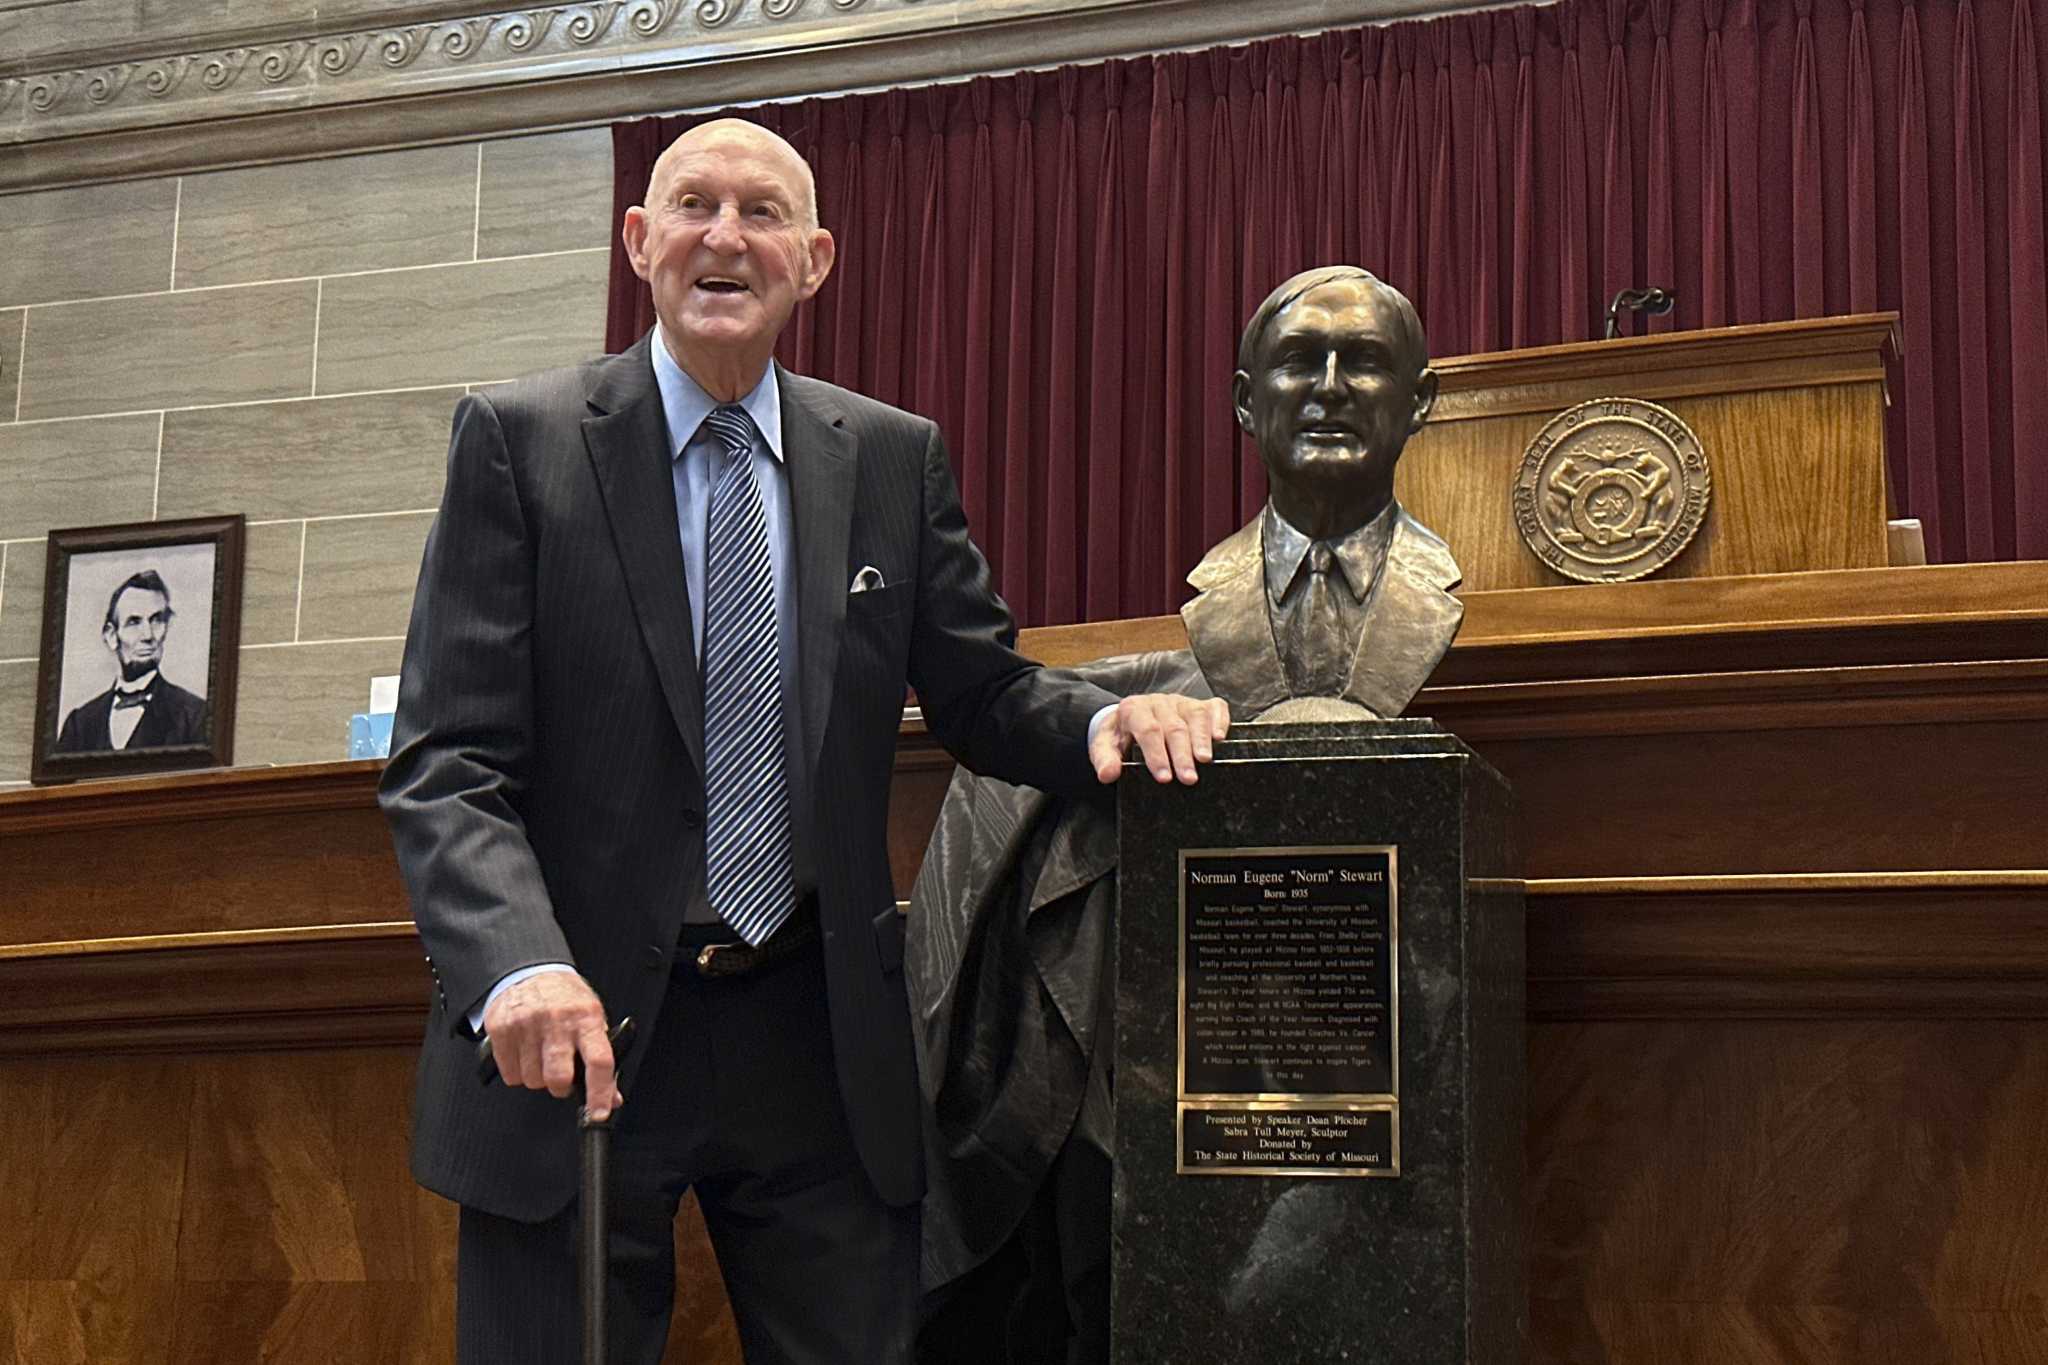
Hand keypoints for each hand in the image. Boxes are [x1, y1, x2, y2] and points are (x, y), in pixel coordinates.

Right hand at [481, 971, 622, 1118]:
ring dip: (538, 1078)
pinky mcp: (502, 1029)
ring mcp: (527, 1024)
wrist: (530, 970)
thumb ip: (602, 1057)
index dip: (600, 1093)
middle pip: (558, 1077)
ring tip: (542, 1057)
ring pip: (532, 1080)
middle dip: (561, 1087)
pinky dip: (518, 1073)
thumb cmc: (565, 998)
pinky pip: (510, 1074)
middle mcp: (557, 1021)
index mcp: (586, 1018)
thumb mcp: (592, 1018)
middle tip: (562, 1077)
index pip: (599, 1061)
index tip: (600, 1113)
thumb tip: (612, 1098)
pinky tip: (525, 1053)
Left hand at [1090, 693, 1230, 783]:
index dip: (1156, 754)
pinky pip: (1214, 707)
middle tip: (1188, 778)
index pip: (1148, 730)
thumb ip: (1105, 759)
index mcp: (1134, 709)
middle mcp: (1159, 702)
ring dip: (1201, 739)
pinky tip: (1221, 737)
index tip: (1164, 777)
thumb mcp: (1106, 745)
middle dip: (1181, 754)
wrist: (1130, 716)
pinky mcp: (1200, 704)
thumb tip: (1107, 774)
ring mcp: (1181, 702)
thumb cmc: (1122, 734)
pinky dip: (1220, 720)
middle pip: (1174, 727)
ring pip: (1195, 716)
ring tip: (1205, 760)